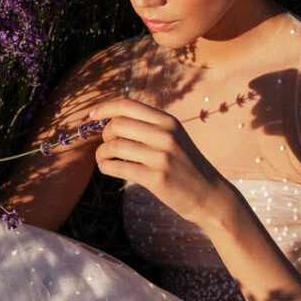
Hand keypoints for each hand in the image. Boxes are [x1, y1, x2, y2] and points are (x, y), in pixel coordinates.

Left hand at [85, 96, 232, 227]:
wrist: (209, 194)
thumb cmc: (185, 166)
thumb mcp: (174, 137)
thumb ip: (149, 127)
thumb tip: (112, 120)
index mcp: (168, 121)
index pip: (127, 105)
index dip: (104, 108)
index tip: (91, 117)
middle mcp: (165, 135)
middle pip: (117, 124)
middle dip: (104, 134)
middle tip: (106, 146)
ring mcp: (162, 156)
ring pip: (114, 146)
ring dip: (101, 154)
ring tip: (103, 160)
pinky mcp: (157, 178)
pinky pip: (118, 167)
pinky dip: (106, 167)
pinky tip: (107, 169)